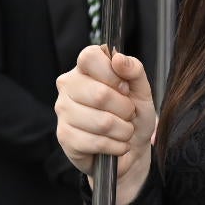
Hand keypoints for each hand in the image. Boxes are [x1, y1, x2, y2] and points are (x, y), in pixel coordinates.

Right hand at [55, 45, 156, 204]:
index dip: (113, 74)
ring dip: (123, 130)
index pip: (89, 56)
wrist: (131, 148)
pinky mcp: (64, 136)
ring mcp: (63, 111)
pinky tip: (116, 143)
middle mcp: (68, 86)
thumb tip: (118, 59)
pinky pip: (96, 142)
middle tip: (128, 113)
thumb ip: (134, 69)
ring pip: (101, 121)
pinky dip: (116, 145)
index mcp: (85, 67)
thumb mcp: (141, 89)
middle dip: (125, 109)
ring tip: (124, 129)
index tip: (125, 88)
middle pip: (99, 94)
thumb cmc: (133, 114)